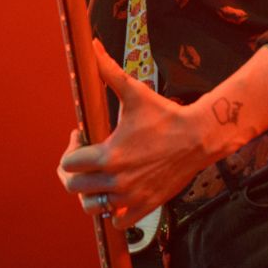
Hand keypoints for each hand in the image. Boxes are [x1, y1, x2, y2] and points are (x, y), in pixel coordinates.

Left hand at [56, 40, 225, 228]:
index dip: (70, 149)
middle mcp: (117, 180)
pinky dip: (113, 212)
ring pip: (93, 207)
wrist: (199, 137)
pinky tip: (118, 192)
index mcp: (109, 155)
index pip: (68, 164)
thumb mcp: (134, 92)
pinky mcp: (146, 206)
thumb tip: (93, 45)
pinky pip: (118, 222)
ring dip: (90, 194)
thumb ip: (108, 71)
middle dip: (74, 172)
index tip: (81, 138)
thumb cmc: (165, 115)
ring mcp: (131, 196)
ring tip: (98, 177)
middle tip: (84, 159)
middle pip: (75, 188)